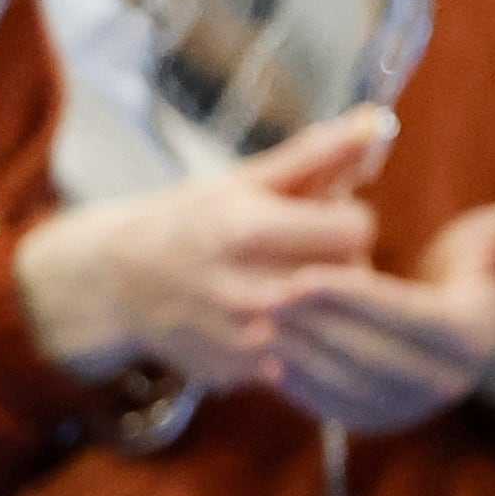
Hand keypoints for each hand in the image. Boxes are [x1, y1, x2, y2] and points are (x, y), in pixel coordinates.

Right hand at [12, 107, 389, 388]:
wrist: (120, 282)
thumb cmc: (191, 219)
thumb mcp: (247, 177)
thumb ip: (317, 153)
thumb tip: (373, 121)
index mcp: (250, 231)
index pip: (356, 230)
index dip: (351, 218)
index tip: (328, 215)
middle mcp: (247, 292)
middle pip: (350, 278)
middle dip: (340, 259)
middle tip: (308, 249)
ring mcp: (242, 341)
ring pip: (331, 321)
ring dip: (323, 301)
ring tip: (290, 278)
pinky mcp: (237, 373)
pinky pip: (301, 353)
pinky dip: (296, 335)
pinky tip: (267, 315)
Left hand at [268, 186, 494, 436]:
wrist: (489, 324)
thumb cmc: (493, 268)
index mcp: (472, 333)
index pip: (404, 316)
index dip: (351, 297)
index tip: (302, 276)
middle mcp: (448, 380)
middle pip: (370, 354)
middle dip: (315, 327)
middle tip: (267, 296)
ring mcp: (418, 407)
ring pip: (350, 385)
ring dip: (301, 358)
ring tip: (260, 324)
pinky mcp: (390, 419)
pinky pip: (342, 409)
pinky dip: (305, 389)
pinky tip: (271, 360)